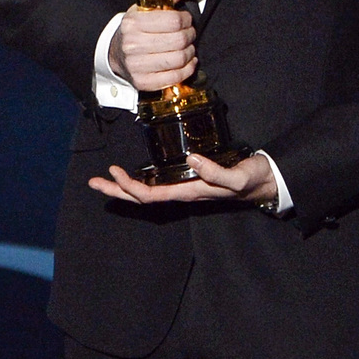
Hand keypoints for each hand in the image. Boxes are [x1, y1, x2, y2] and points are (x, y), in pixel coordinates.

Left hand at [88, 152, 277, 205]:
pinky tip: (133, 176)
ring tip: (104, 179)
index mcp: (189, 193)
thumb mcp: (237, 176)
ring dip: (124, 188)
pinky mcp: (188, 182)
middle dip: (117, 191)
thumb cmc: (251, 179)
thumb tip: (193, 160)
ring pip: (147, 193)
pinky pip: (157, 186)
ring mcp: (184, 189)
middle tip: (93, 182)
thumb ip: (217, 171)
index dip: (130, 187)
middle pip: (142, 198)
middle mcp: (182, 193)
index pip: (151, 195)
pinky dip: (140, 182)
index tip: (114, 172)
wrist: (264, 182)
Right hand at [108, 0, 203, 90]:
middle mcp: (132, 44)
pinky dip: (186, 70)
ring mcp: (136, 65)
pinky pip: (175, 77)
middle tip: (187, 34)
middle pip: (179, 40)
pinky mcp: (142, 81)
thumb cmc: (137, 28)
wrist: (116, 52)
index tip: (184, 21)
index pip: (174, 20)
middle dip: (190, 36)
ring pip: (179, 59)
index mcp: (133, 22)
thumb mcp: (150, 6)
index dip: (186, 20)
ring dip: (190, 53)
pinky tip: (185, 63)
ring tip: (186, 48)